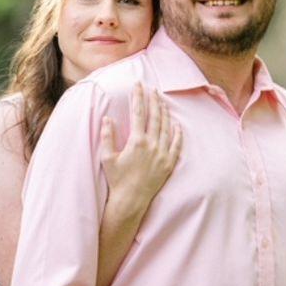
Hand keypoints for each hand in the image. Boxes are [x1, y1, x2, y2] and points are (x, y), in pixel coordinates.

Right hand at [100, 83, 181, 221]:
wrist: (131, 201)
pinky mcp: (169, 163)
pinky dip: (177, 132)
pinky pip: (176, 144)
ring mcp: (162, 154)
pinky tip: (176, 124)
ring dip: (164, 112)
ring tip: (162, 101)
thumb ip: (107, 136)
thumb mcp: (107, 158)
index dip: (138, 96)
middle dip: (153, 100)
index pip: (138, 112)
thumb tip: (107, 118)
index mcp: (136, 141)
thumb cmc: (117, 179)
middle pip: (155, 116)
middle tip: (152, 88)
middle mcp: (152, 145)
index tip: (138, 85)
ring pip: (166, 127)